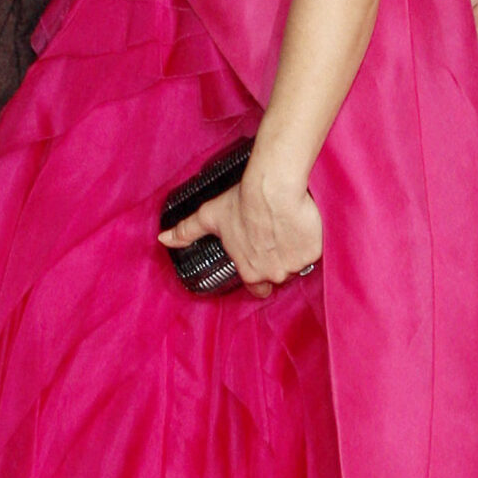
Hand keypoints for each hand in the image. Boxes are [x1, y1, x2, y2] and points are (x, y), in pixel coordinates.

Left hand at [158, 165, 323, 301]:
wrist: (272, 189)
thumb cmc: (241, 202)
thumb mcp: (210, 217)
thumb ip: (186, 232)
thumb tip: (162, 239)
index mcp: (249, 271)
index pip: (256, 288)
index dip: (258, 274)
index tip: (260, 257)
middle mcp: (273, 274)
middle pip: (279, 275)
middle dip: (278, 261)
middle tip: (275, 238)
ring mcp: (295, 265)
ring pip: (298, 264)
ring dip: (294, 252)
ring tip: (289, 229)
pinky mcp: (314, 252)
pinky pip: (315, 252)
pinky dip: (311, 241)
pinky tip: (303, 225)